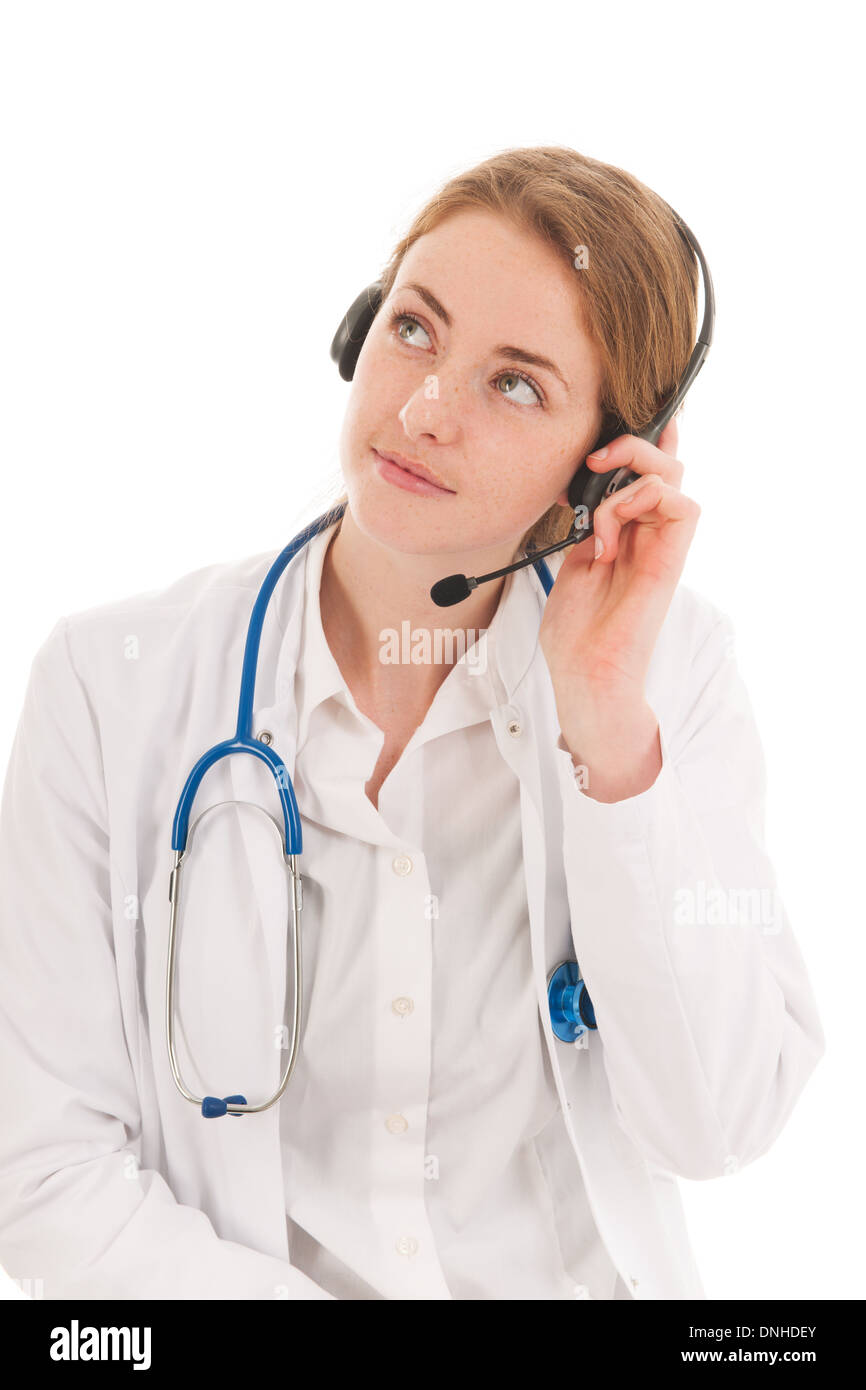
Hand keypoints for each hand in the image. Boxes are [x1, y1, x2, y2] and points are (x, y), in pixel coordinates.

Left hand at [538, 417, 700, 797]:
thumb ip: (588, 527)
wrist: (584, 676)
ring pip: (673, 476)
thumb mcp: (572, 564)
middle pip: (665, 464)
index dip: (641, 441)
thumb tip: (585, 492)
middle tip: (595, 459)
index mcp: (628, 534)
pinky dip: (641, 501)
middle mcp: (650, 536)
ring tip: (598, 512)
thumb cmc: (576, 634)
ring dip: (631, 476)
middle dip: (632, 444)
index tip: (608, 429)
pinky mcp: (669, 561)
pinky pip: (680, 504)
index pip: (646, 474)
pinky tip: (610, 531)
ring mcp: (662, 547)